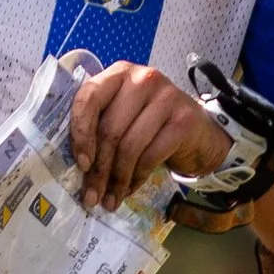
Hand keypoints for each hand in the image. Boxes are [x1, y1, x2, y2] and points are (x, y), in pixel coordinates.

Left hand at [68, 62, 231, 211]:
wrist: (198, 131)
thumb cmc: (150, 123)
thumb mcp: (122, 115)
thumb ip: (98, 126)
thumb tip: (74, 166)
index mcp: (119, 73)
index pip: (89, 97)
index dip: (81, 133)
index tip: (80, 164)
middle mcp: (143, 79)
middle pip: (110, 129)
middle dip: (98, 170)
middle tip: (91, 196)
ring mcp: (166, 97)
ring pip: (129, 146)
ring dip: (116, 180)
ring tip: (109, 200)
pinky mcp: (183, 120)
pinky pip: (150, 157)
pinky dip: (136, 179)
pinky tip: (128, 190)